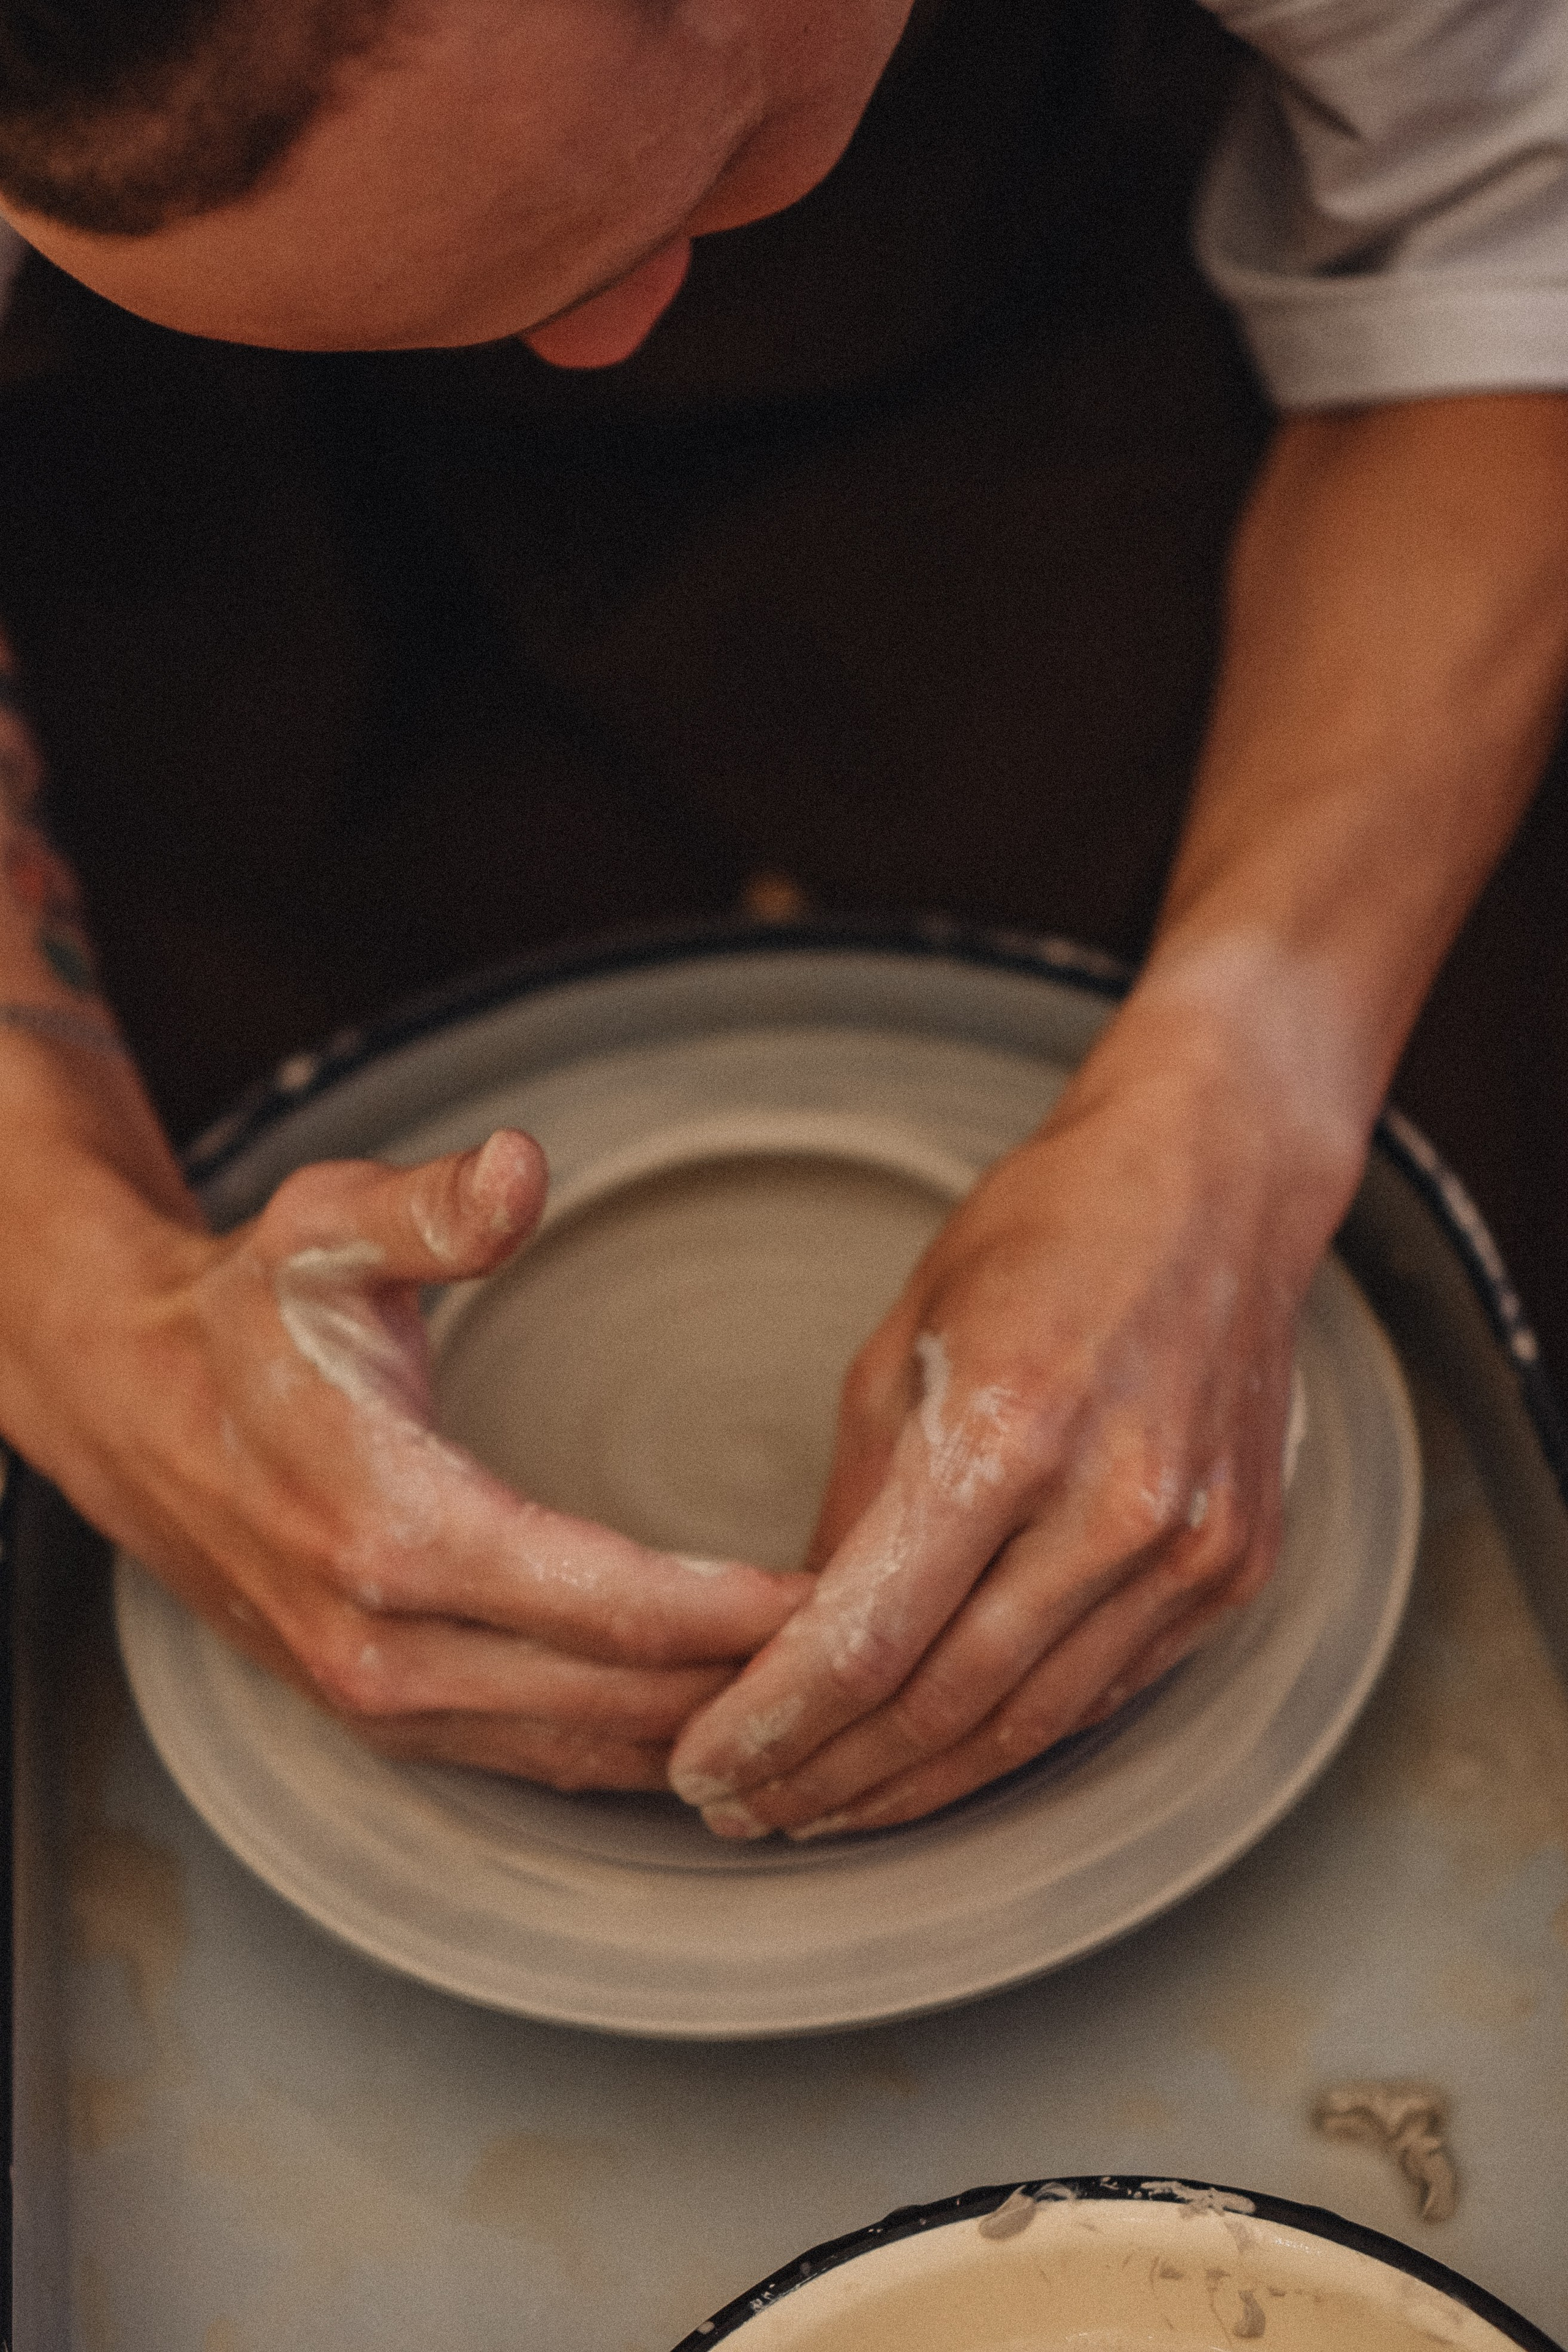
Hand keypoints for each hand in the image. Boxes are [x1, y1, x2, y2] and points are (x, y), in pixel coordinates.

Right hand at [4, 1122, 806, 1787]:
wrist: (128, 1405)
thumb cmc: (243, 1313)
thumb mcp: (326, 1228)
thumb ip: (436, 1207)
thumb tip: (522, 1167)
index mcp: (395, 1531)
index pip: (617, 1609)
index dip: (747, 1615)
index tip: (854, 1595)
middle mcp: (388, 1647)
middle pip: (622, 1703)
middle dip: (757, 1685)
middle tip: (881, 1649)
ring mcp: (381, 1702)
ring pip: (589, 1752)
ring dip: (709, 1731)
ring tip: (827, 1694)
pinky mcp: (383, 1720)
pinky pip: (540, 1762)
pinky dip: (638, 1749)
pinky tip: (717, 1720)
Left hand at [668, 997, 1357, 1836]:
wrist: (1220, 1179)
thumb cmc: (1043, 1234)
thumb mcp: (900, 1343)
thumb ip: (853, 1506)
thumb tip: (802, 1640)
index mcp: (1005, 1430)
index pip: (864, 1638)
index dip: (771, 1724)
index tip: (702, 1766)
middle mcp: (1111, 1506)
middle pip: (942, 1706)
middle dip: (825, 1778)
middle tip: (743, 1812)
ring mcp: (1188, 1549)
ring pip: (1027, 1727)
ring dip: (913, 1788)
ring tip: (823, 1810)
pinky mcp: (1235, 1569)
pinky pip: (1106, 1692)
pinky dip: (1011, 1739)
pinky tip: (939, 1762)